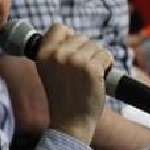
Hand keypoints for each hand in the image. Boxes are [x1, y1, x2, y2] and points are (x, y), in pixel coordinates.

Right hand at [35, 24, 108, 144]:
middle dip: (85, 51)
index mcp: (42, 54)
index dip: (68, 36)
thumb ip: (56, 51)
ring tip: (88, 76)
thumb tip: (72, 32)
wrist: (70, 122)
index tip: (72, 52)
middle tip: (81, 72)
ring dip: (97, 58)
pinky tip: (99, 78)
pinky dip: (107, 65)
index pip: (58, 27)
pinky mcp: (91, 68)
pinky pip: (106, 55)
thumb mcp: (49, 70)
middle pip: (80, 36)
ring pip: (95, 45)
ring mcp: (74, 61)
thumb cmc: (63, 97)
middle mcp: (57, 55)